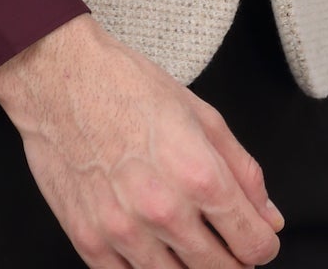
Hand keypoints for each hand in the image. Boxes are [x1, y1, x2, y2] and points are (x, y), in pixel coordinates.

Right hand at [0, 12, 285, 266]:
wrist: (59, 78)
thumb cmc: (126, 86)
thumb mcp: (200, 114)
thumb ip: (242, 170)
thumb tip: (268, 216)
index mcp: (199, 176)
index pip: (253, 244)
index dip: (262, 245)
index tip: (257, 239)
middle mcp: (164, 211)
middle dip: (232, 261)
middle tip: (224, 242)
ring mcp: (124, 232)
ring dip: (191, 268)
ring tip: (186, 242)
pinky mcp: (89, 241)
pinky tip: (152, 251)